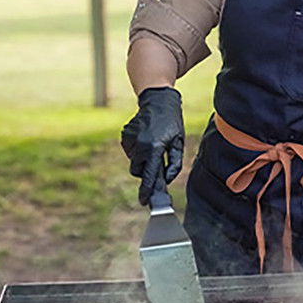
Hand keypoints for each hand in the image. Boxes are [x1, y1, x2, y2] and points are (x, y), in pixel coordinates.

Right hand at [120, 86, 184, 205]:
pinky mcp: (125, 136)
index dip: (147, 191)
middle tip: (156, 159)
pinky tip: (146, 137)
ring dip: (142, 159)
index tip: (145, 202)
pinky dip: (137, 150)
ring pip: (134, 161)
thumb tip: (165, 179)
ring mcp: (130, 140)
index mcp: (154, 147)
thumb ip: (173, 163)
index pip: (149, 175)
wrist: (157, 100)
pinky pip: (130, 151)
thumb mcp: (178, 142)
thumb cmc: (172, 122)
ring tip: (153, 143)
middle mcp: (139, 145)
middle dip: (146, 171)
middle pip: (138, 171)